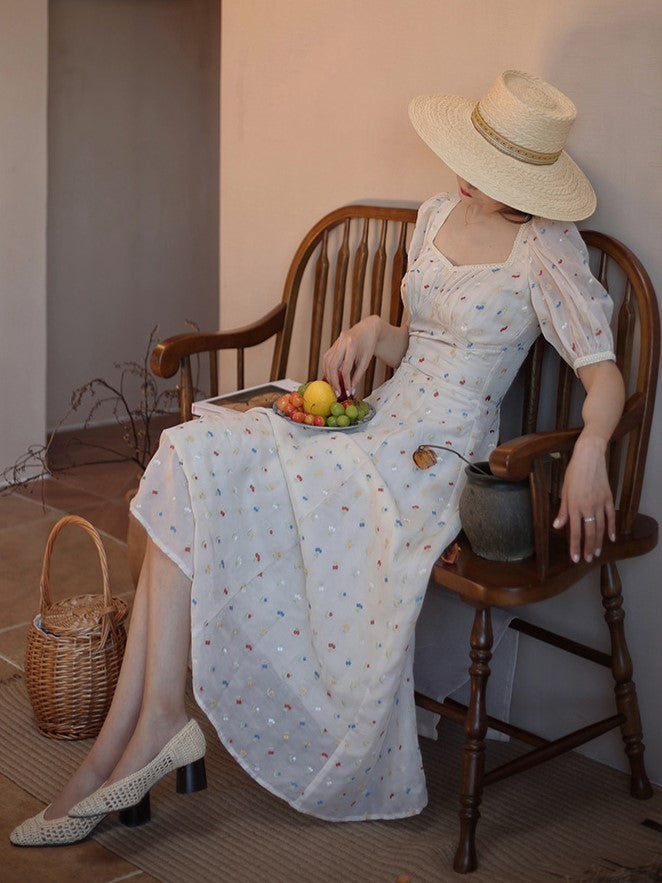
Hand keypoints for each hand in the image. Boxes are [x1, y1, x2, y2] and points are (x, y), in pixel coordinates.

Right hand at [322, 316, 380, 396]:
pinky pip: (326, 359)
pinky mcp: (332, 345)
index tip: (348, 392)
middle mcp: (342, 342)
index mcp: (352, 345)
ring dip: (328, 376)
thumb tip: (351, 390)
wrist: (367, 329)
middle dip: (334, 381)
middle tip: (337, 392)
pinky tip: (331, 377)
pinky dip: (327, 370)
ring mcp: (335, 342)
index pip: (345, 368)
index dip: (346, 382)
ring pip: (326, 363)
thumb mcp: (365, 361)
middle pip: (332, 366)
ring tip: (334, 386)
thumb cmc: (368, 345)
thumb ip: (358, 376)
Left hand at [553, 435, 615, 562]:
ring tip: (597, 553)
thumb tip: (558, 526)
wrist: (589, 457)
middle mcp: (588, 507)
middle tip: (587, 560)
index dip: (575, 546)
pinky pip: (611, 516)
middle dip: (588, 548)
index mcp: (574, 506)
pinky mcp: (608, 498)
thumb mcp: (564, 491)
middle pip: (590, 533)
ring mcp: (600, 503)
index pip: (575, 531)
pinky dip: (611, 528)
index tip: (576, 558)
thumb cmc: (573, 473)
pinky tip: (611, 538)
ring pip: (600, 527)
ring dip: (599, 542)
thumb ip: (562, 510)